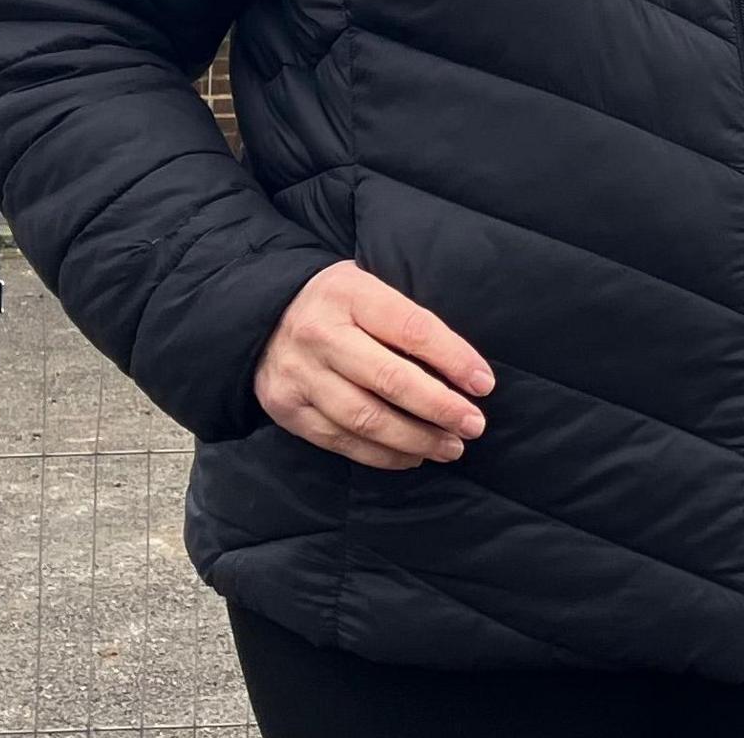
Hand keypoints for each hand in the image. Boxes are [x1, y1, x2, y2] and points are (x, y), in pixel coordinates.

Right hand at [252, 261, 494, 468]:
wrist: (261, 315)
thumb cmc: (336, 303)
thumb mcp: (367, 287)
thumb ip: (405, 320)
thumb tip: (462, 368)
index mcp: (349, 294)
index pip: (411, 327)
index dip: (453, 357)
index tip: (483, 383)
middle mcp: (320, 335)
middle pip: (389, 379)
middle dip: (439, 407)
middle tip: (474, 424)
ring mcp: (300, 375)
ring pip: (365, 418)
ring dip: (416, 439)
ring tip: (451, 446)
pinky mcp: (287, 409)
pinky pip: (341, 441)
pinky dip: (382, 455)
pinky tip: (413, 456)